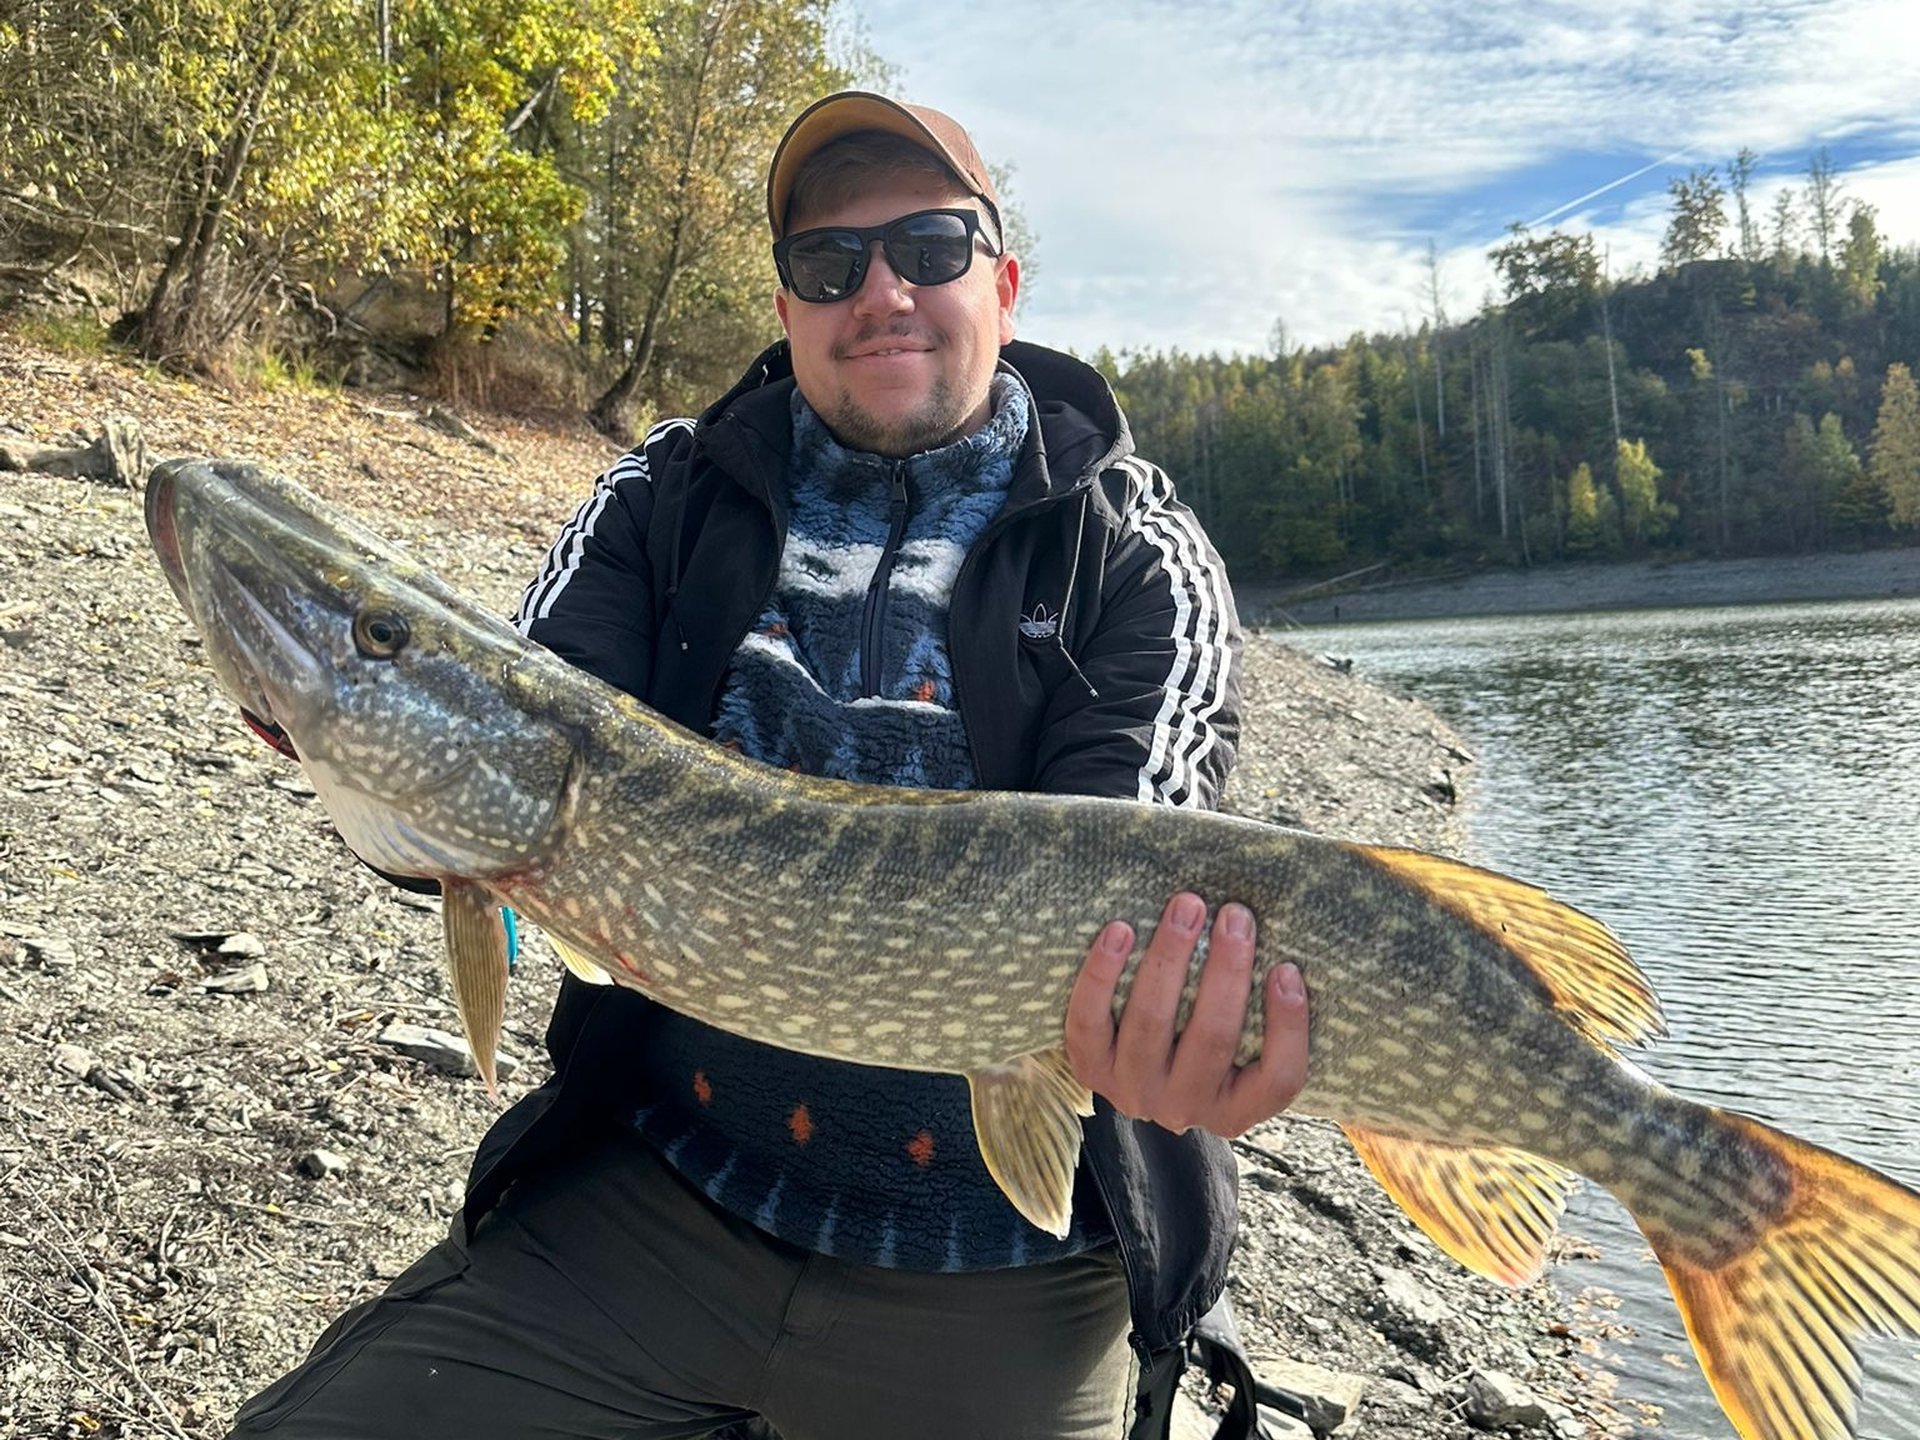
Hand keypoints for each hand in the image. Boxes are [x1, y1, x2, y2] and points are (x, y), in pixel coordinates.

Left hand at [1064, 892, 1308, 1137]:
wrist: (1133, 1071)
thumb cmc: (1204, 1038)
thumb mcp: (1242, 1045)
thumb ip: (1263, 1013)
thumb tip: (1284, 948)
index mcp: (1236, 1109)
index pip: (1278, 1079)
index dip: (1288, 1027)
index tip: (1287, 969)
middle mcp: (1184, 1108)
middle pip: (1212, 1038)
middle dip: (1226, 969)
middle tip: (1235, 916)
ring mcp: (1133, 1092)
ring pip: (1150, 1023)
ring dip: (1169, 956)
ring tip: (1186, 908)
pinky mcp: (1091, 1069)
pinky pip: (1089, 1021)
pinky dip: (1102, 974)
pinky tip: (1120, 931)